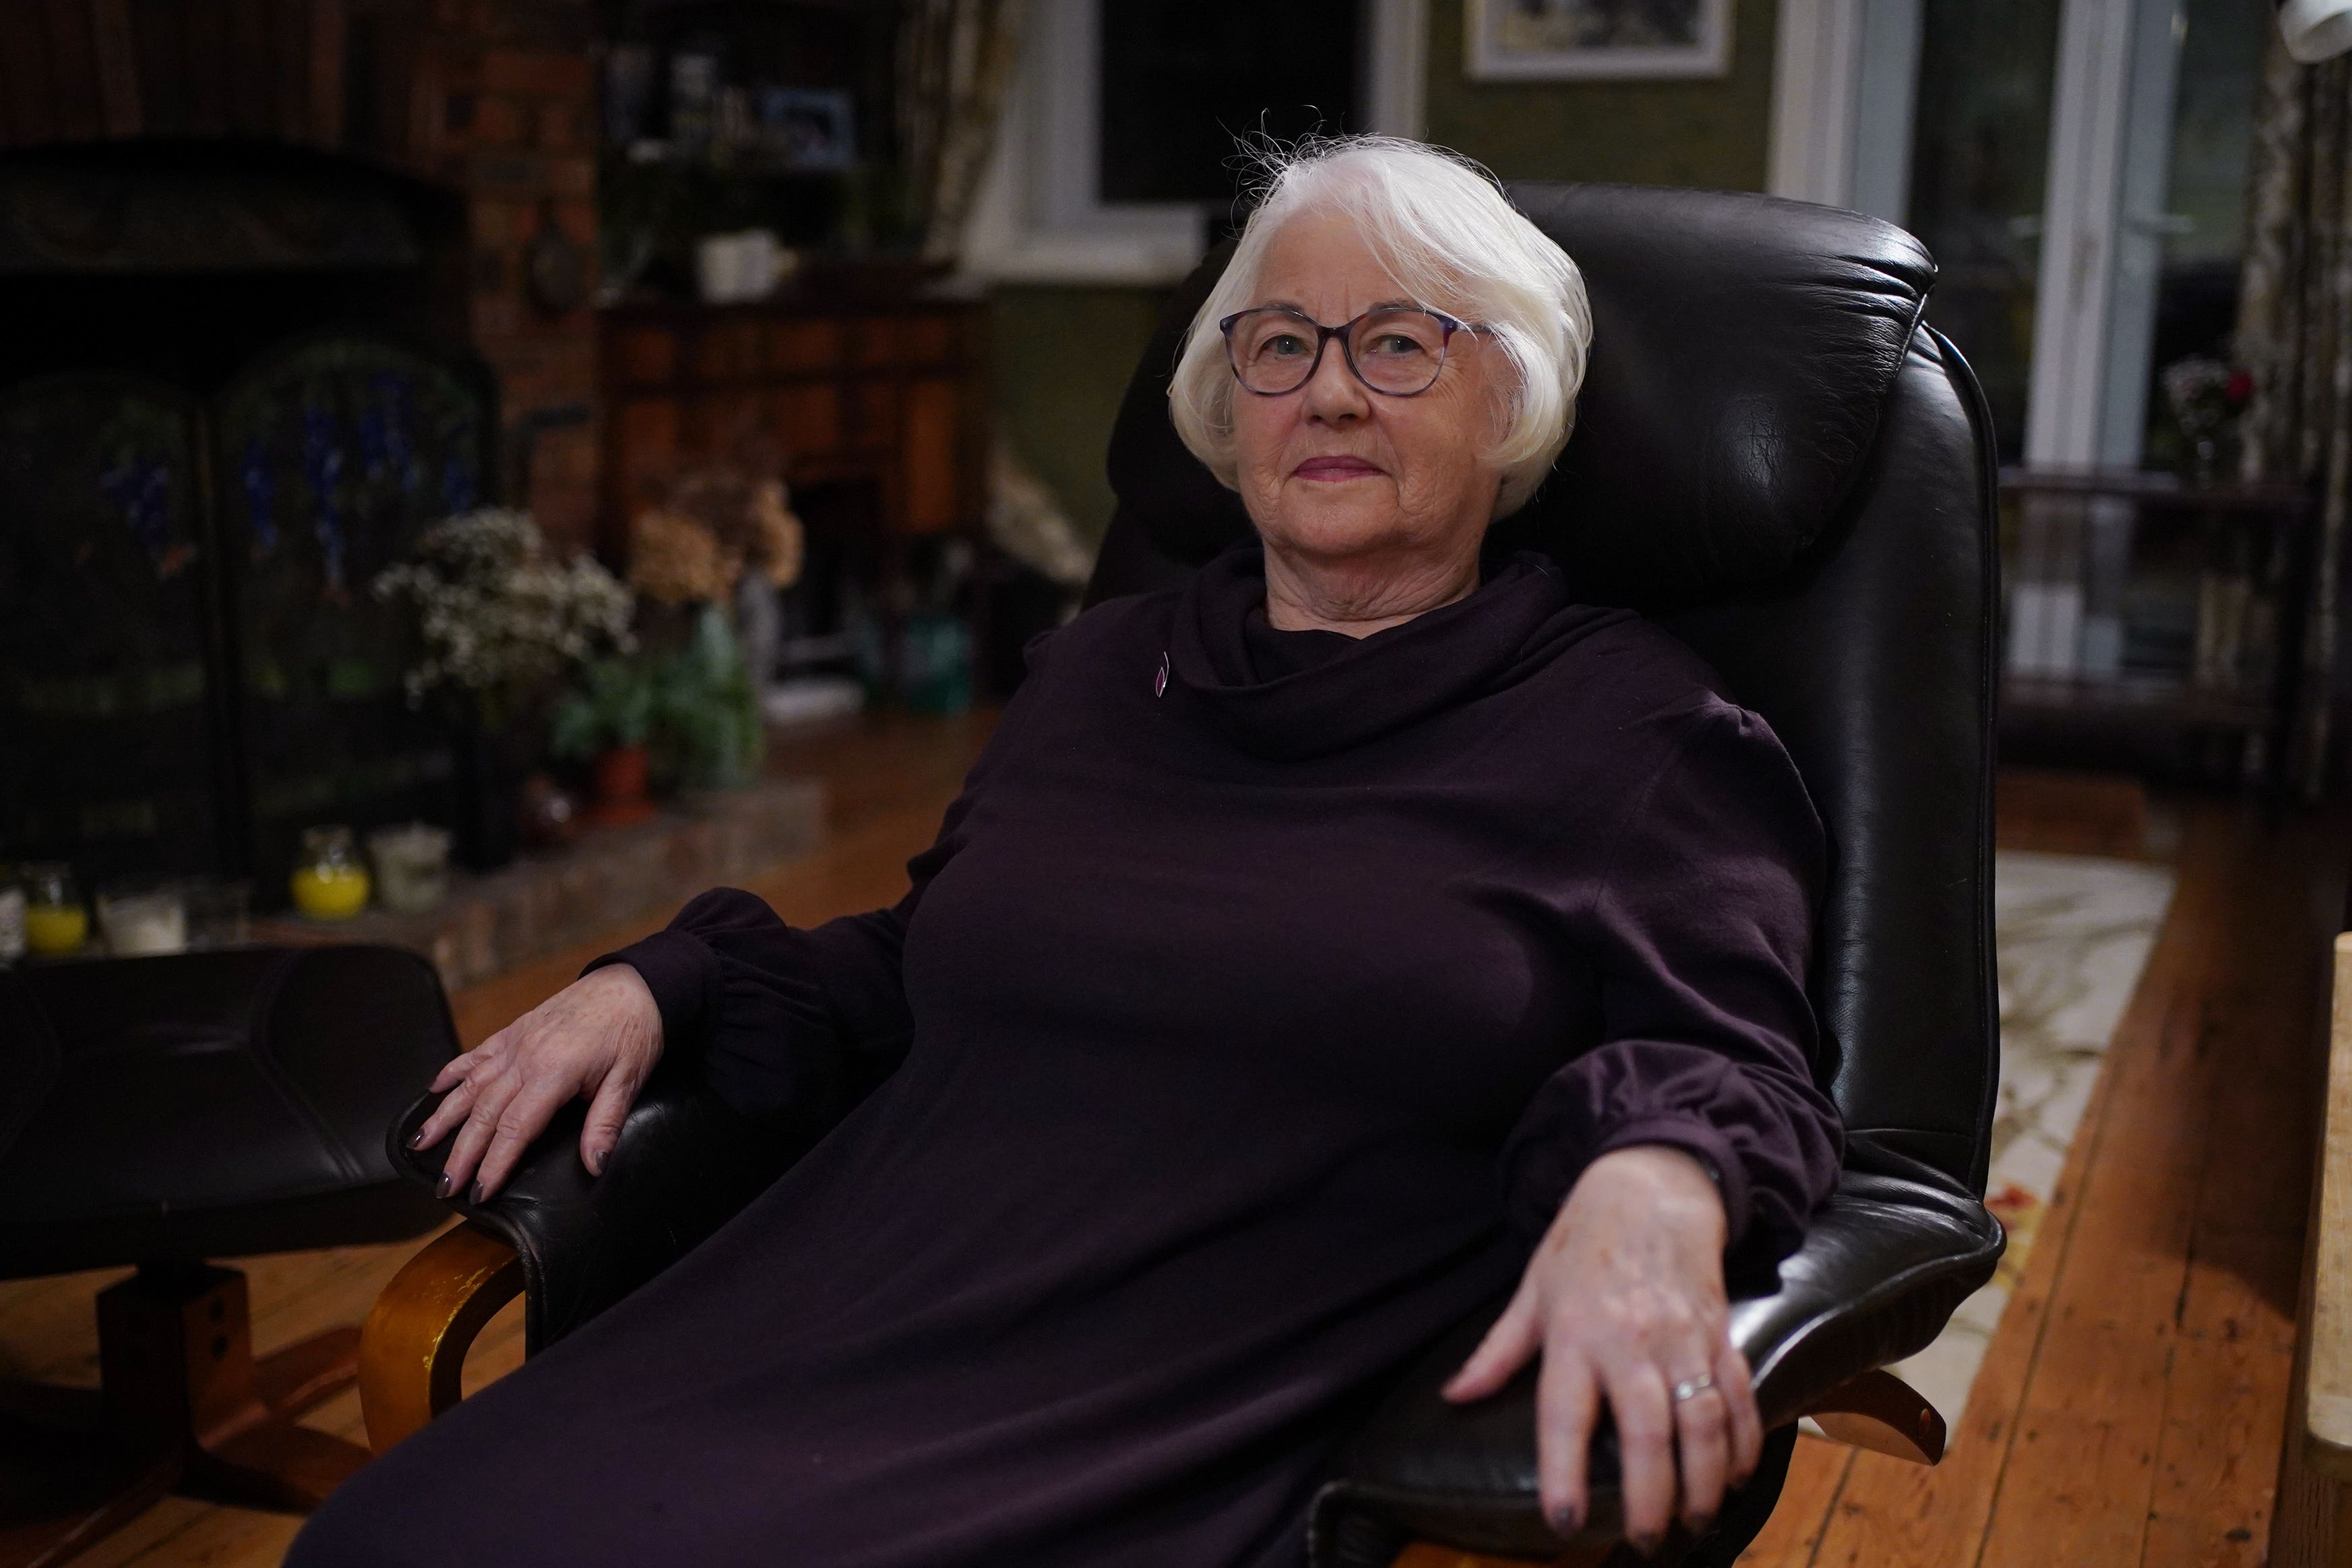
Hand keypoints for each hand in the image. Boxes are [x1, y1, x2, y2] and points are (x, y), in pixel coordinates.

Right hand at [410, 964, 664, 1202]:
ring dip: (444, 1116)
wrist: (634, 983)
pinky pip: (477, 1053)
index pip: (515, 1130)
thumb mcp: (629, 1080)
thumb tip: (594, 1165)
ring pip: (471, 1084)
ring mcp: (517, 1041)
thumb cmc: (636, 1030)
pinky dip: (453, 1071)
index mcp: (553, 1073)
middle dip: (461, 1153)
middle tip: (444, 1186)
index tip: (479, 1193)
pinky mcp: (516, 1029)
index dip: (494, 1164)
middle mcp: (525, 1057)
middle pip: (484, 1113)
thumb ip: (606, 1123)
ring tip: (419, 1143)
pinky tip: (433, 1088)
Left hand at [1441, 1145, 1760, 1553]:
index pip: (1564, 1414)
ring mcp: (1681, 1338)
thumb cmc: (1582, 1243)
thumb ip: (1497, 1352)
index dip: (1563, 1471)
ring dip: (1702, 1482)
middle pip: (1647, 1431)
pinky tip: (1732, 1478)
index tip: (1564, 1522)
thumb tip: (1454, 1397)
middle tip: (1643, 1541)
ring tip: (1692, 1522)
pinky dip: (1742, 1443)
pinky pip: (1738, 1396)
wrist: (1650, 1186)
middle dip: (1650, 1497)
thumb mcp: (1531, 1291)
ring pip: (1701, 1422)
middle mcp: (1630, 1340)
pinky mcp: (1719, 1334)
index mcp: (1574, 1333)